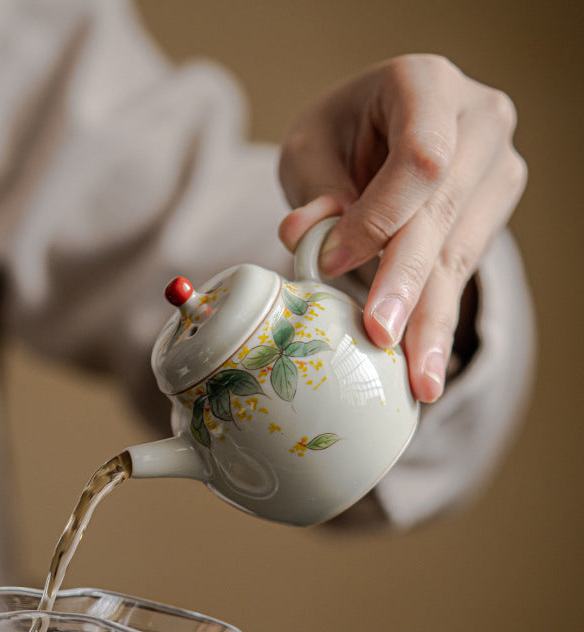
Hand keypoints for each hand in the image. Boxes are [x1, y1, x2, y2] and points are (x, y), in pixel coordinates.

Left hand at [277, 55, 526, 402]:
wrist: (380, 138)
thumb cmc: (339, 139)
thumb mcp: (310, 149)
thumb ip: (313, 189)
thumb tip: (303, 235)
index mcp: (426, 84)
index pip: (419, 159)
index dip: (377, 218)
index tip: (330, 265)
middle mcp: (479, 120)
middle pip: (444, 213)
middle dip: (408, 283)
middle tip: (382, 339)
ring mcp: (496, 167)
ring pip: (460, 253)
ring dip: (432, 321)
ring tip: (418, 381)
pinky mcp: (495, 212)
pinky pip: (463, 273)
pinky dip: (436, 320)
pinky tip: (425, 366)